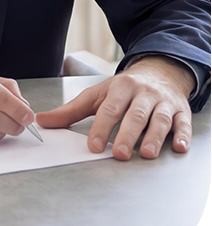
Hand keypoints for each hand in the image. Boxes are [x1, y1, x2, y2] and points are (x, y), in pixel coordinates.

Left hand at [36, 56, 194, 159]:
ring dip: (154, 137)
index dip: (101, 127)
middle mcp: (143, 93)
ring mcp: (163, 102)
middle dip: (127, 134)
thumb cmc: (123, 89)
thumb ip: (71, 111)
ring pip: (159, 119)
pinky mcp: (181, 111)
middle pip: (135, 115)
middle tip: (118, 153)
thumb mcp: (97, 95)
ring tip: (146, 154)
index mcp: (120, 87)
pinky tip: (179, 147)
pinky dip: (182, 135)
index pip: (109, 108)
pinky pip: (183, 123)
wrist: (159, 72)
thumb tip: (42, 121)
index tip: (93, 145)